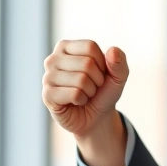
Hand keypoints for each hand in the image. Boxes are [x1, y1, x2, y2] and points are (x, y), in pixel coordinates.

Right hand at [42, 40, 128, 165]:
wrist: (95, 118)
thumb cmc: (103, 92)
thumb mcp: (117, 77)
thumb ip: (119, 62)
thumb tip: (112, 50)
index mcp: (66, 47)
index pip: (90, 47)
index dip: (102, 63)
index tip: (99, 73)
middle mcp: (53, 59)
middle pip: (87, 63)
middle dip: (97, 80)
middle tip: (91, 87)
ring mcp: (47, 77)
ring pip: (81, 80)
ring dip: (90, 91)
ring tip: (83, 94)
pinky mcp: (47, 95)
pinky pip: (74, 94)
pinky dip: (81, 100)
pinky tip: (76, 102)